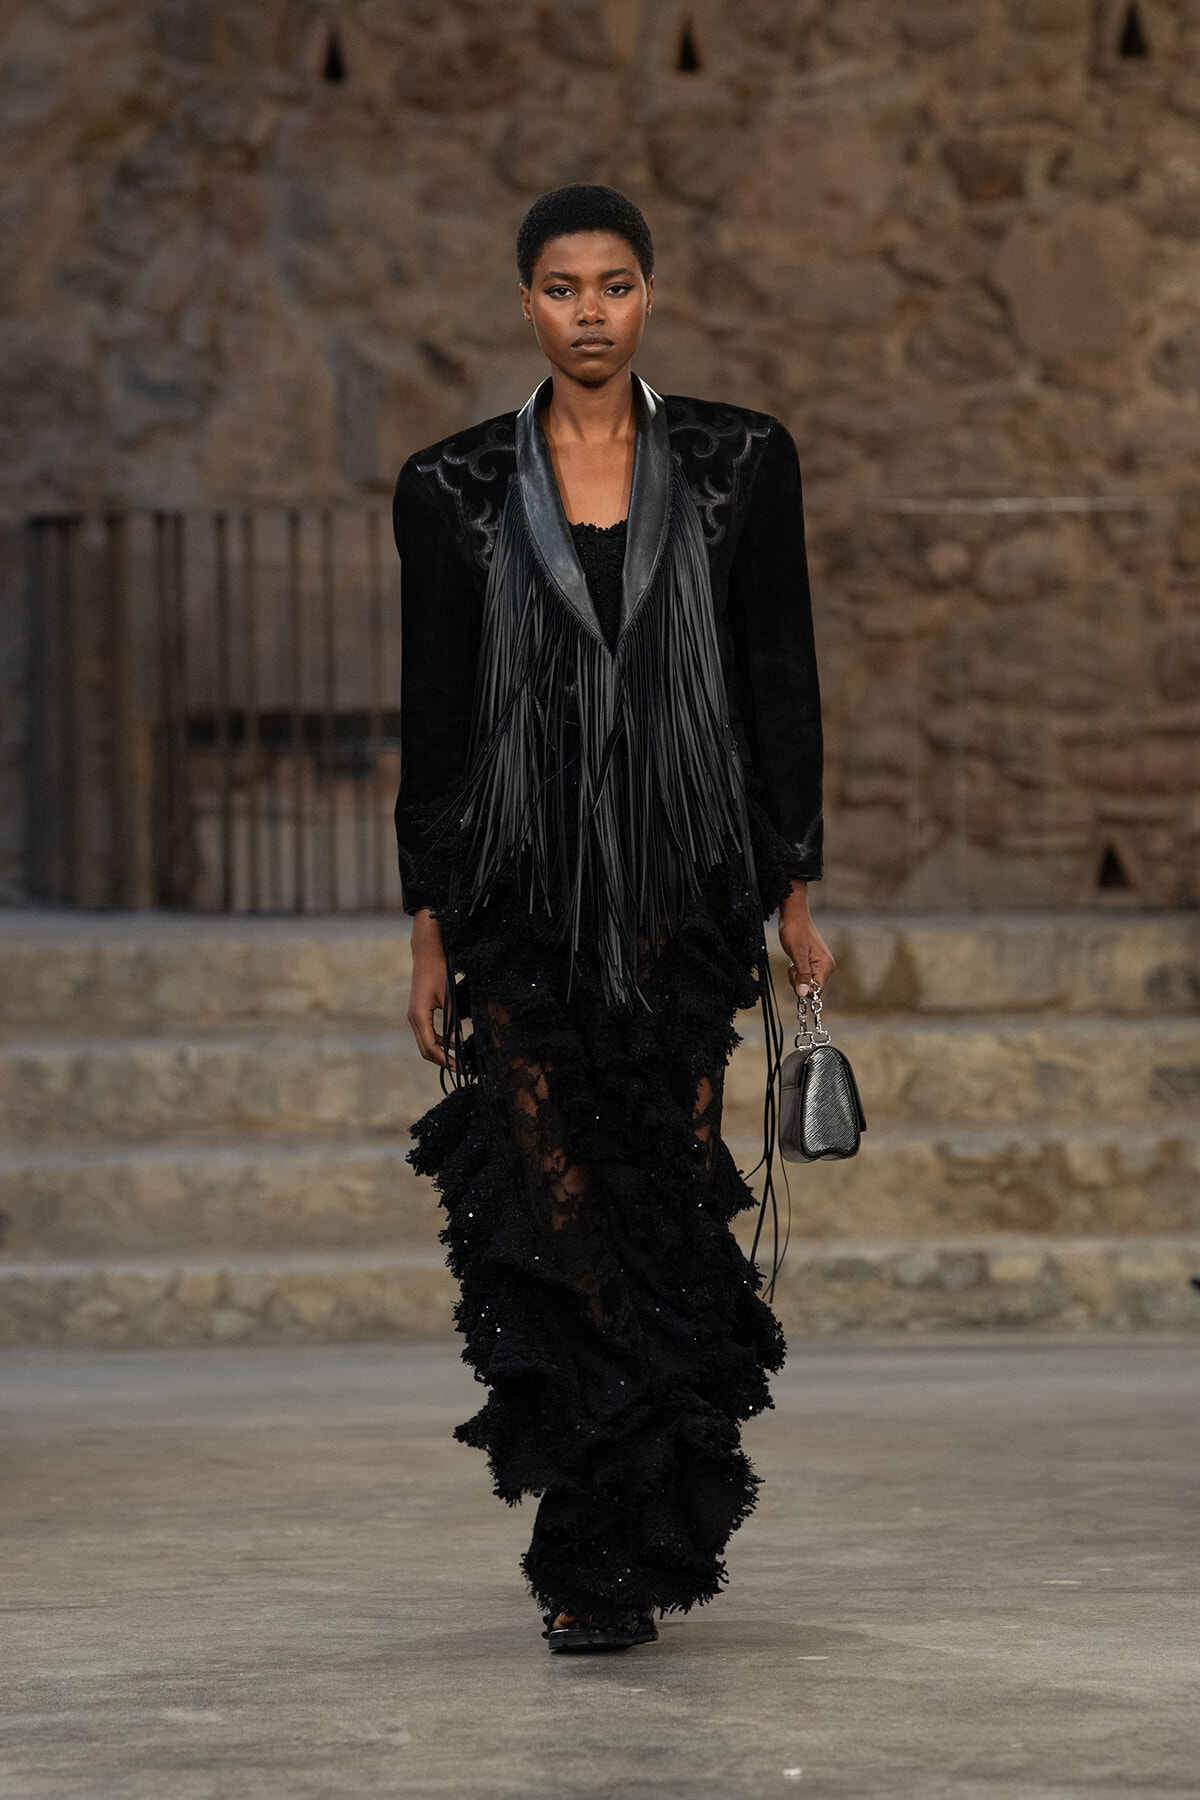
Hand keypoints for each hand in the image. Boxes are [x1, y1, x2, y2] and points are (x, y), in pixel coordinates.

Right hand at [407, 908, 453, 1068]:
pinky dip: (438, 1042)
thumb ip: (453, 1021)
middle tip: (460, 1068)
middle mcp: (413, 1018)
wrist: (426, 954)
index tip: (460, 1067)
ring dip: (440, 1052)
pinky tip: (452, 1043)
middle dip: (442, 1060)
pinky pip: (426, 1033)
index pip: (431, 1048)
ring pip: (425, 1043)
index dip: (445, 1060)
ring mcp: (414, 1016)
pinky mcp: (418, 1012)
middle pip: (425, 1050)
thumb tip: (458, 1042)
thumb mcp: (449, 997)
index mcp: (419, 1017)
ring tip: (459, 1058)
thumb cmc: (438, 972)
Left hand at [777, 881, 834, 998]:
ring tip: (794, 960)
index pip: (817, 990)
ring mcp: (821, 964)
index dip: (804, 988)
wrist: (794, 916)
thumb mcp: (797, 954)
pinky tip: (795, 959)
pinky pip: (805, 975)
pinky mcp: (814, 962)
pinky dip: (797, 971)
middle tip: (793, 965)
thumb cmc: (795, 931)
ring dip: (796, 975)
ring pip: (807, 982)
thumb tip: (803, 993)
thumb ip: (802, 975)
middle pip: (812, 988)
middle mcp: (827, 966)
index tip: (796, 976)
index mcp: (826, 965)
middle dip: (798, 980)